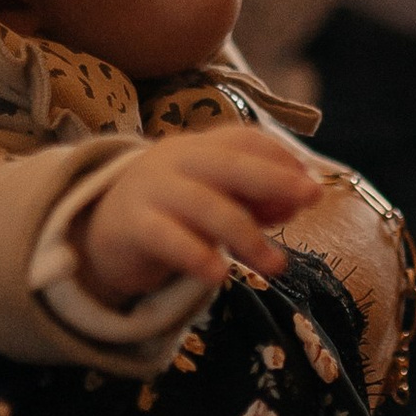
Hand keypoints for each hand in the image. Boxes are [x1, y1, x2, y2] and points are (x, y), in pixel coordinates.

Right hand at [75, 128, 323, 309]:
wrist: (103, 231)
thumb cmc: (172, 213)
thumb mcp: (216, 200)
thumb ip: (255, 199)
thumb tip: (297, 202)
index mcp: (200, 148)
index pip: (245, 140)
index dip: (281, 158)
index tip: (311, 184)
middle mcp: (177, 160)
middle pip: (230, 164)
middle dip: (274, 179)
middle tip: (312, 196)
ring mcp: (153, 190)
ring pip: (206, 206)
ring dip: (246, 236)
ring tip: (276, 265)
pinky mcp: (133, 226)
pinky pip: (167, 238)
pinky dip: (196, 255)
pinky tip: (219, 275)